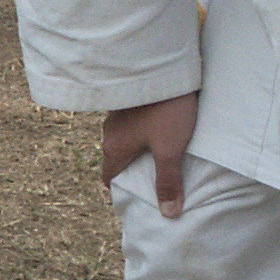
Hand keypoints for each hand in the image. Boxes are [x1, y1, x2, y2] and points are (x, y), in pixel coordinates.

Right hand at [99, 93, 196, 218]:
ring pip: (125, 139)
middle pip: (117, 158)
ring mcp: (118, 114)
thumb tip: (168, 213)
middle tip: (155, 177)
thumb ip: (168, 181)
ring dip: (139, 148)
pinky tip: (161, 128)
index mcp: (114, 147)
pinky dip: (142, 130)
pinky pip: (132, 123)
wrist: (164, 66)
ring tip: (162, 153)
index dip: (122, 189)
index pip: (109, 177)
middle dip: (133, 169)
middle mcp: (110, 132)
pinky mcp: (130, 100)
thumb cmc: (166, 110)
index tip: (138, 195)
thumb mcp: (169, 149)